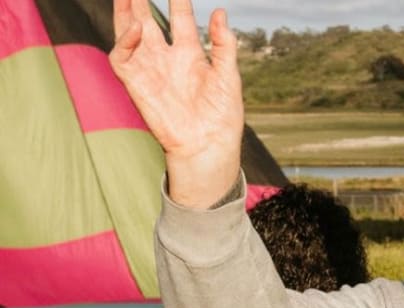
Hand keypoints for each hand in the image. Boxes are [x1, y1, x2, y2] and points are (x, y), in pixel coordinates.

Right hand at [110, 0, 243, 208]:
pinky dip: (124, 40)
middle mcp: (167, 57)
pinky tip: (135, 26)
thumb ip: (223, 44)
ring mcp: (150, 68)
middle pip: (148, 19)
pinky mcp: (136, 83)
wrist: (208, 145)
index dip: (178, 0)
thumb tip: (220, 12)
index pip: (180, 18)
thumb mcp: (228, 76)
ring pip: (129, 31)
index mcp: (191, 54)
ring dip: (125, 10)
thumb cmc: (222, 116)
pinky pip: (122, 56)